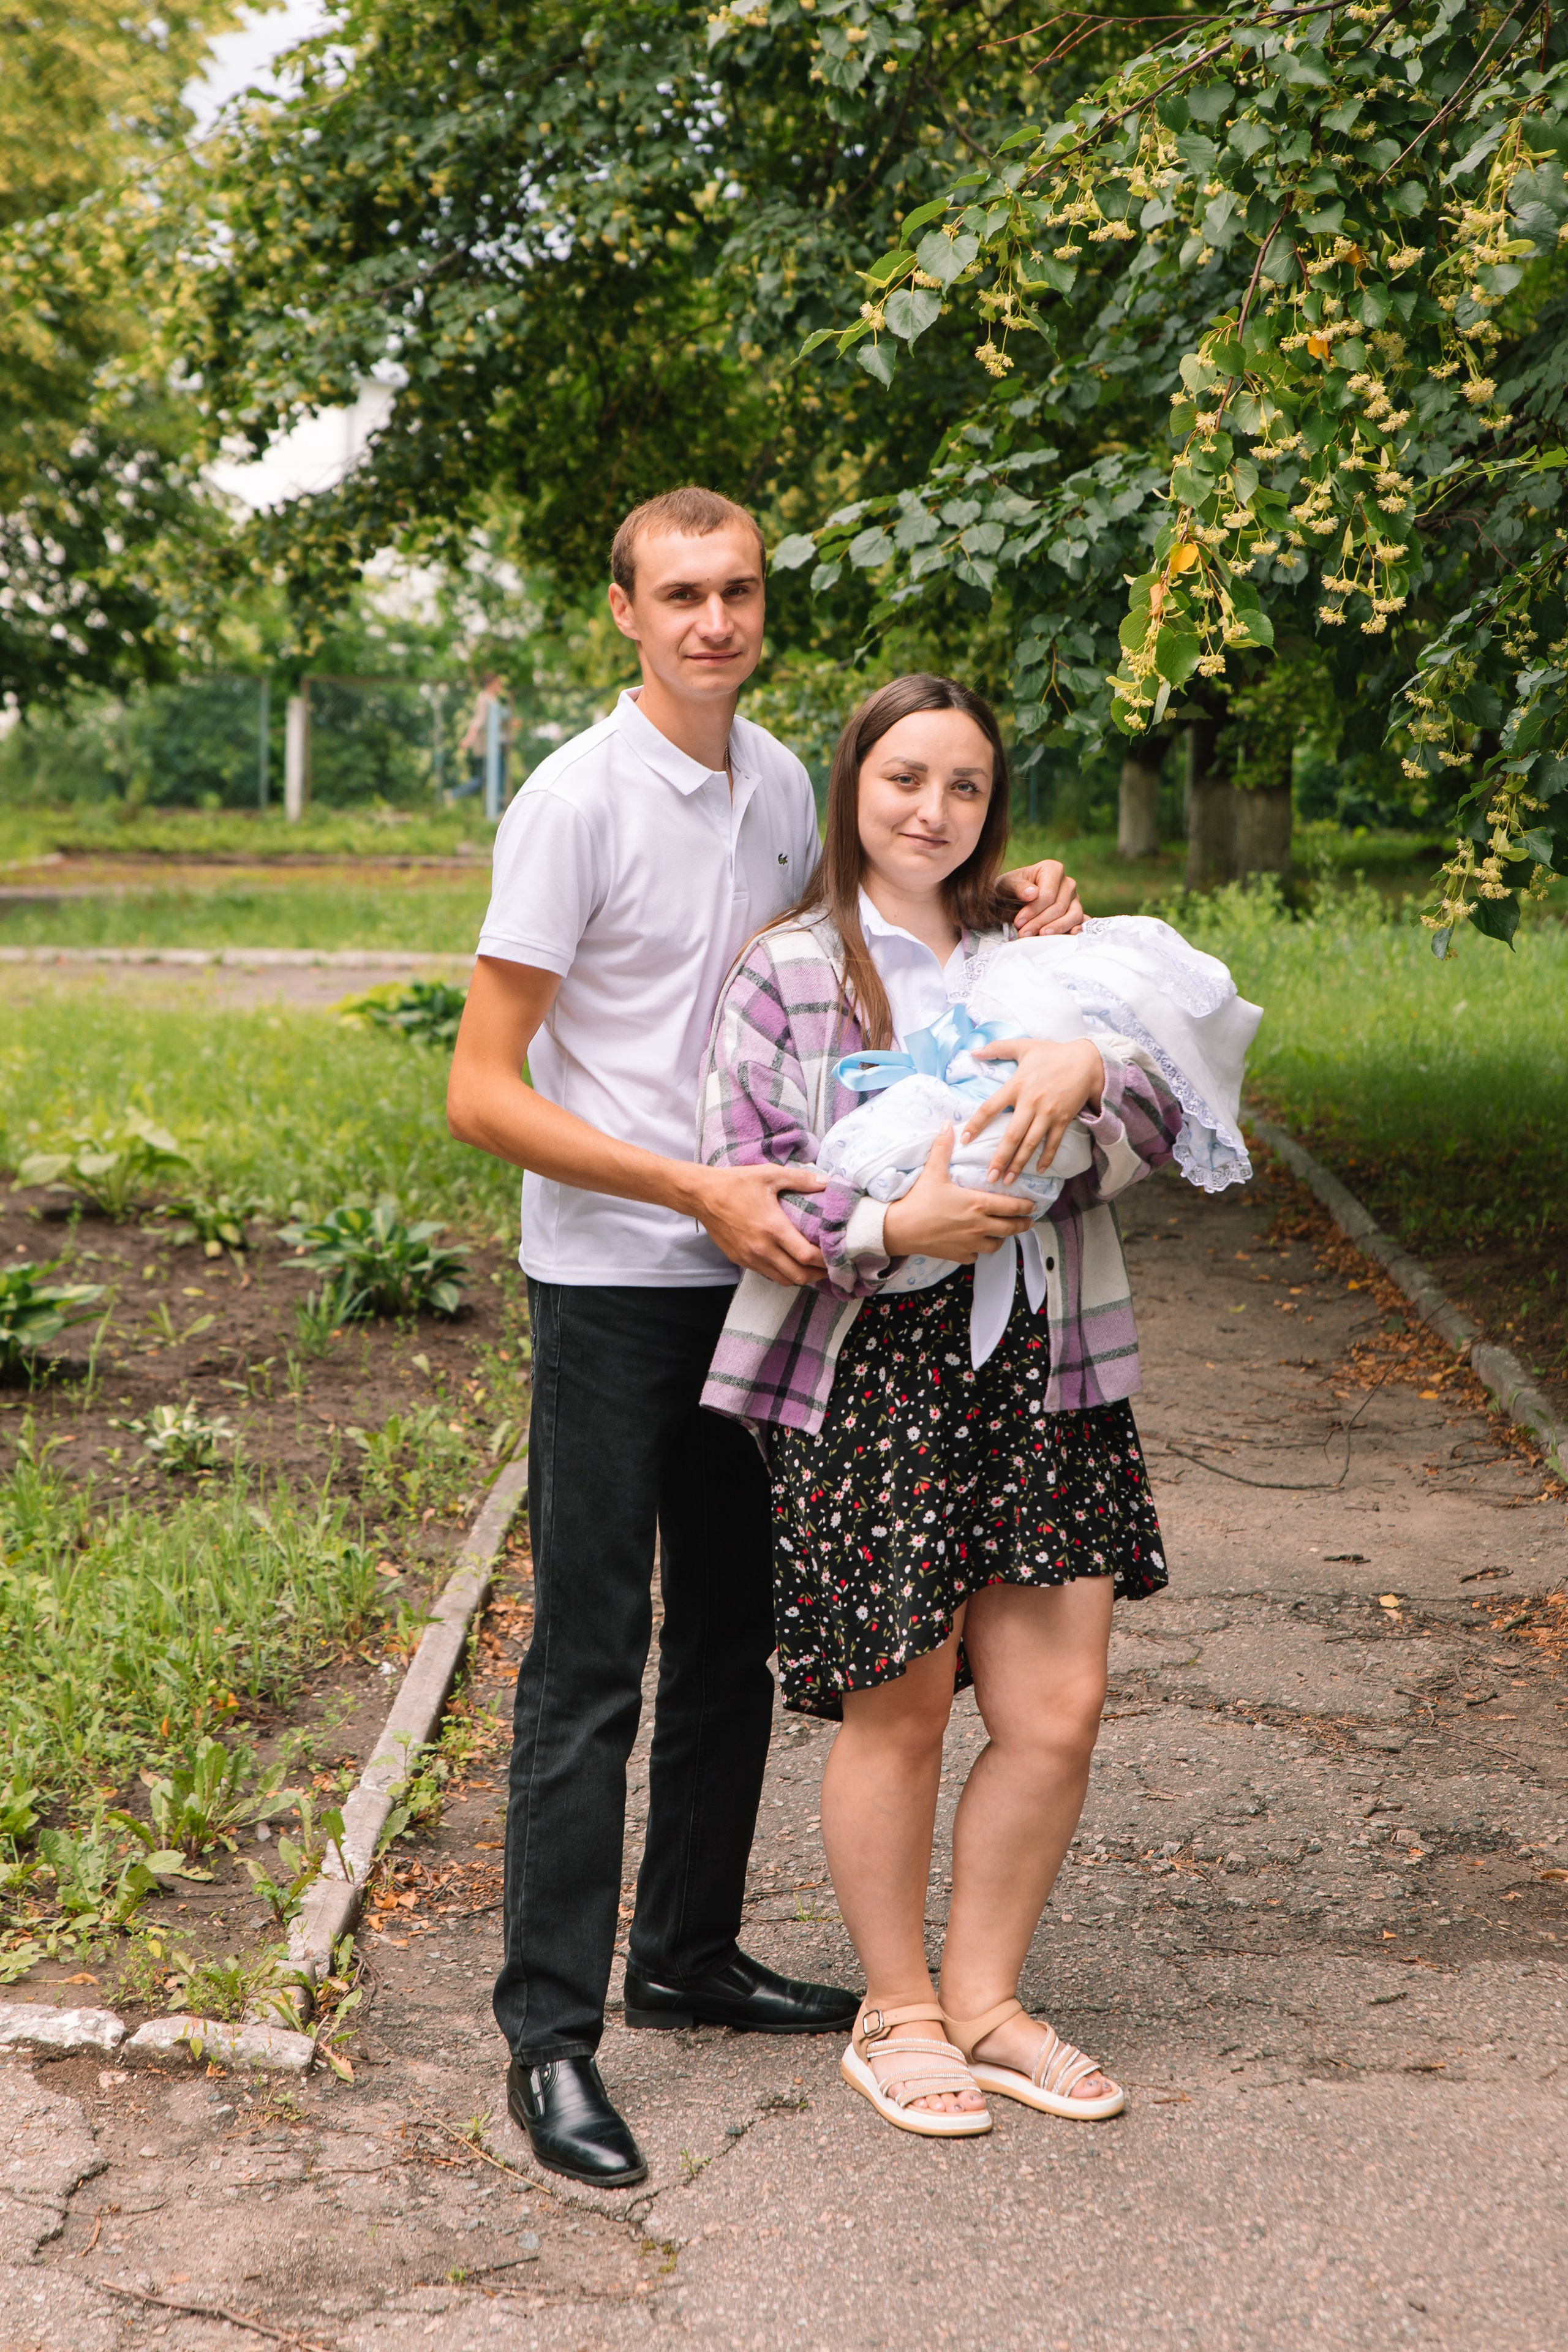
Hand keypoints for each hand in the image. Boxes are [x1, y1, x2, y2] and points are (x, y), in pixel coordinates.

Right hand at [692, 1163, 828, 1285]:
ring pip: (784, 1280)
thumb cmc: (735, 1183)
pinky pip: (768, 1275)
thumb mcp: (769, 1175)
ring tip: (813, 1267)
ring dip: (802, 1277)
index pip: (806, 1256)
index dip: (826, 1260)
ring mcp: (750, 1258)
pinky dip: (783, 1274)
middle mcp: (762, 1249)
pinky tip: (790, 1263)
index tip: (838, 1256)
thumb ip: (800, 1179)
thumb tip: (827, 1181)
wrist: (702, 1195)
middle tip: (831, 1266)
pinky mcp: (740, 1260)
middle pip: (799, 1276)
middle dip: (818, 1274)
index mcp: (773, 1228)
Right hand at [882, 1128, 1037, 1262]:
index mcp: (978, 1204)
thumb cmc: (919, 1200)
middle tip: (1028, 1221)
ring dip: (1001, 1238)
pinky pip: (977, 1256)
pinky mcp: (959, 1255)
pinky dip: (979, 1250)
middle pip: (1011, 1228)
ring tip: (1003, 1234)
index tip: (1032, 1205)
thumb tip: (947, 1125)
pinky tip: (976, 1244)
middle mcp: (979, 1225)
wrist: (901, 1229)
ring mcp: (970, 1243)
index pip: (1011, 1207)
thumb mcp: (932, 1172)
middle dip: (1022, 1224)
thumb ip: (942, 1148)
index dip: (1025, 1206)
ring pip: (996, 1245)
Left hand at [962, 1038, 1105, 1183]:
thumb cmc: (1052, 1053)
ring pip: (1031, 1144)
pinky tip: (1038, 1171)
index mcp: (1016, 1085)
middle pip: (1011, 1135)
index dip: (976, 1124)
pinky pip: (1053, 1143)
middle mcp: (1031, 1103)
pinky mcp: (1064, 1120)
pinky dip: (1046, 1158)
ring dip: (1019, 1164)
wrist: (1087, 1060)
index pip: (990, 1108)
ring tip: (1008, 1180)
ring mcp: (1048, 1114)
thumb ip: (997, 1048)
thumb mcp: (1023, 1046)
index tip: (964, 1139)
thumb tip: (973, 1051)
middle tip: (989, 1177)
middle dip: (999, 1158)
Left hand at [996, 856, 1085, 937]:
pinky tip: (1067, 936)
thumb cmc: (1010, 889)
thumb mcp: (1007, 884)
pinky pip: (1081, 922)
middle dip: (1040, 922)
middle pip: (1059, 907)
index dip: (1034, 910)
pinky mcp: (1076, 913)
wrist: (1011, 899)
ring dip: (1057, 928)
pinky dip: (1076, 930)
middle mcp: (1068, 883)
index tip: (1019, 922)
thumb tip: (1032, 894)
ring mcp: (1074, 899)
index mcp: (1053, 869)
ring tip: (1042, 936)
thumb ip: (1018, 886)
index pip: (1048, 894)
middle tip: (1024, 933)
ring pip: (1073, 915)